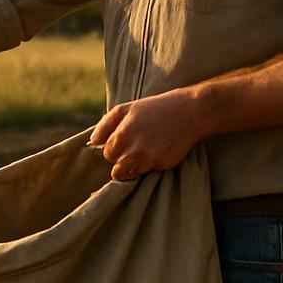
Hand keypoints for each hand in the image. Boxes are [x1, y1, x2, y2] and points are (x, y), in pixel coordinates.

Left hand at [89, 90, 207, 181]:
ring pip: (133, 174)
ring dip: (136, 165)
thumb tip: (93, 142)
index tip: (125, 142)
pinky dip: (152, 164)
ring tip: (147, 149)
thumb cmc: (154, 109)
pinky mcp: (163, 165)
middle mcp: (134, 151)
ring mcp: (149, 160)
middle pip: (117, 171)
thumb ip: (105, 126)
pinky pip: (150, 171)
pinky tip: (159, 150)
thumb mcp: (125, 109)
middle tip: (135, 147)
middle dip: (123, 161)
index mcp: (121, 137)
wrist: (189, 111)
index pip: (108, 155)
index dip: (115, 149)